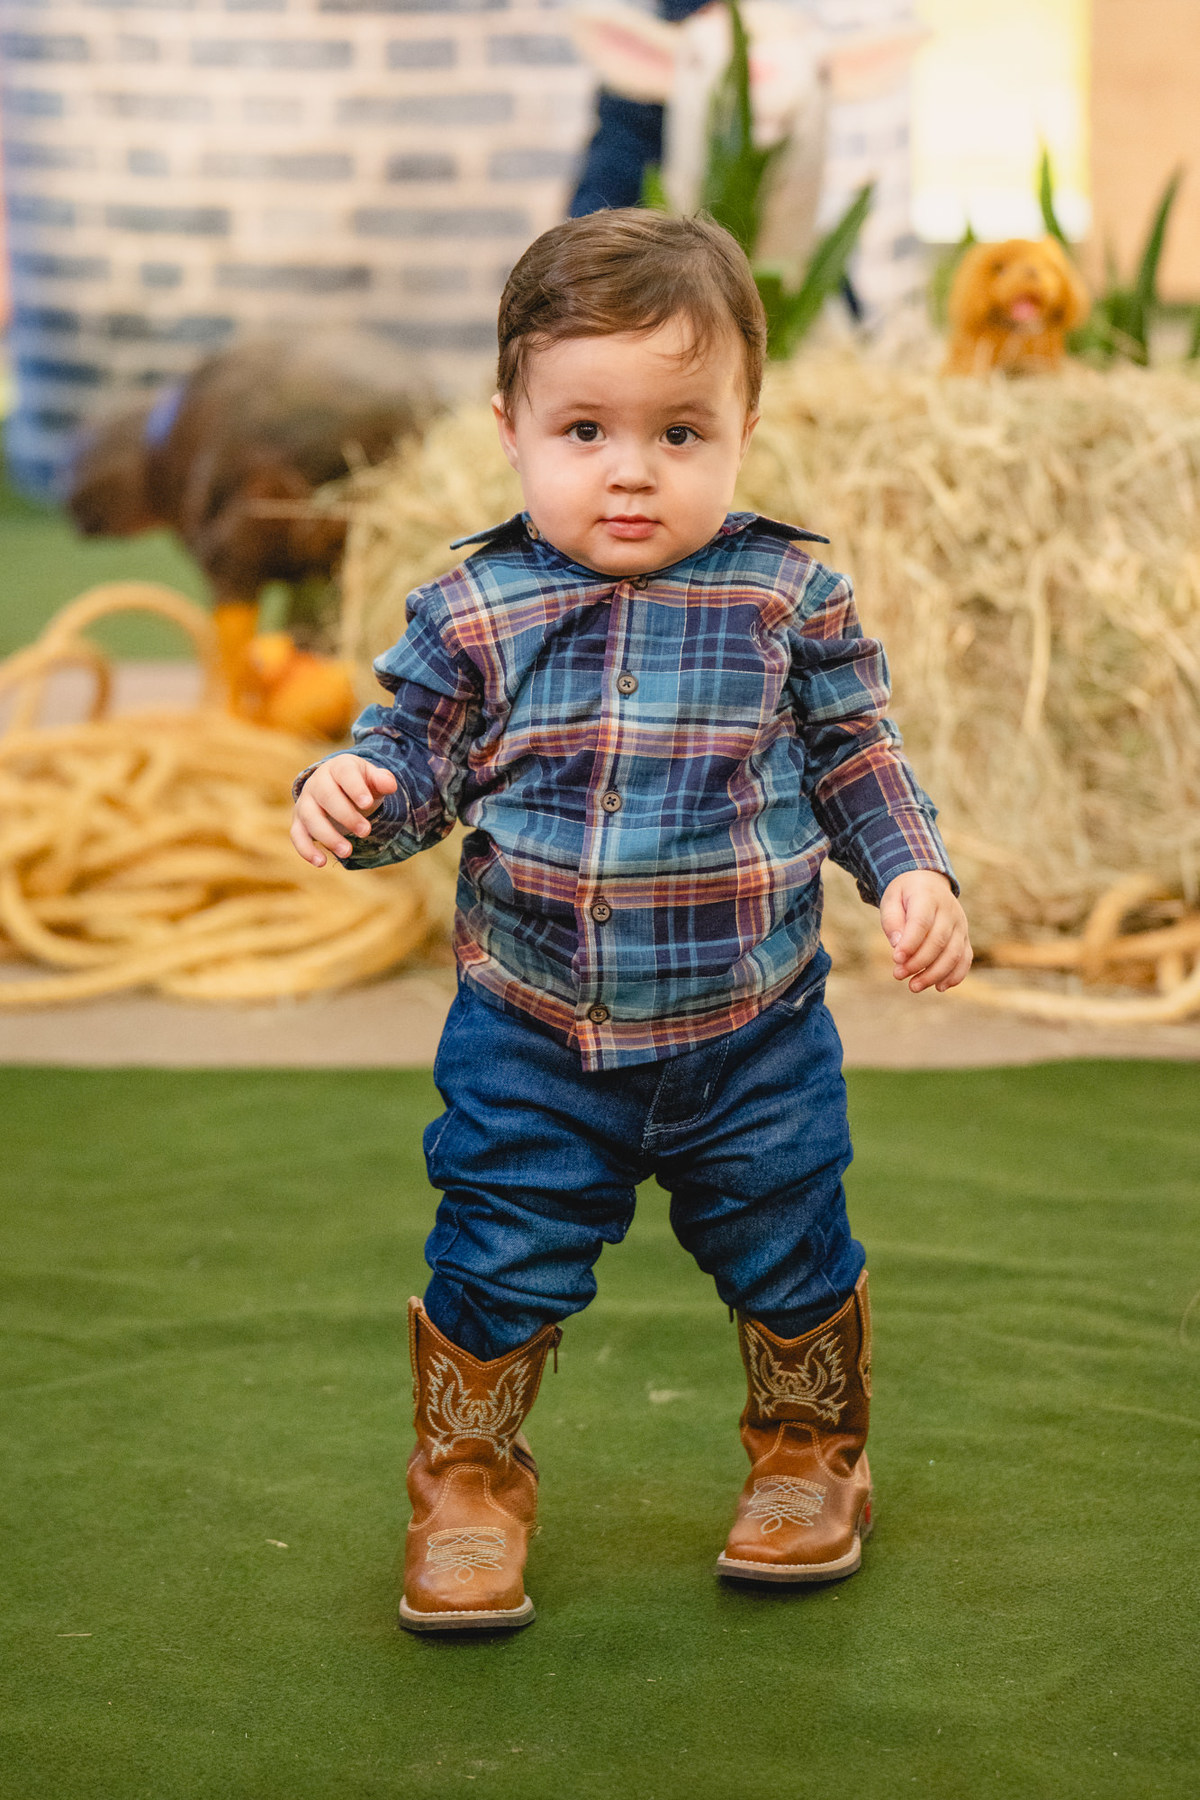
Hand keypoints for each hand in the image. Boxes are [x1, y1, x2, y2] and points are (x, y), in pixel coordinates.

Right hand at [290, 754, 397, 867]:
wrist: (338, 788)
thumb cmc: (359, 784)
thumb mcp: (373, 779)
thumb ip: (382, 780)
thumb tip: (389, 784)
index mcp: (338, 768)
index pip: (344, 773)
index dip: (355, 788)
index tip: (367, 804)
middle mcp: (317, 782)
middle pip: (327, 796)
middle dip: (346, 816)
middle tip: (366, 832)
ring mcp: (305, 802)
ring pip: (309, 817)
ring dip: (327, 836)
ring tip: (347, 852)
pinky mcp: (299, 822)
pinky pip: (297, 835)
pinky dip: (305, 849)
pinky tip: (321, 862)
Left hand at [879, 870, 971, 993]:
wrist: (929, 883)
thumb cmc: (905, 895)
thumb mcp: (891, 900)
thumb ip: (892, 922)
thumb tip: (898, 947)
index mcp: (928, 897)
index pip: (922, 922)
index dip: (910, 943)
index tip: (895, 959)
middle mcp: (949, 911)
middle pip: (938, 941)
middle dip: (918, 963)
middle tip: (898, 975)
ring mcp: (960, 925)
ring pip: (953, 954)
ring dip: (934, 974)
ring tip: (914, 986)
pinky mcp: (965, 937)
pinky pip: (965, 958)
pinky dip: (955, 975)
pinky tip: (939, 987)